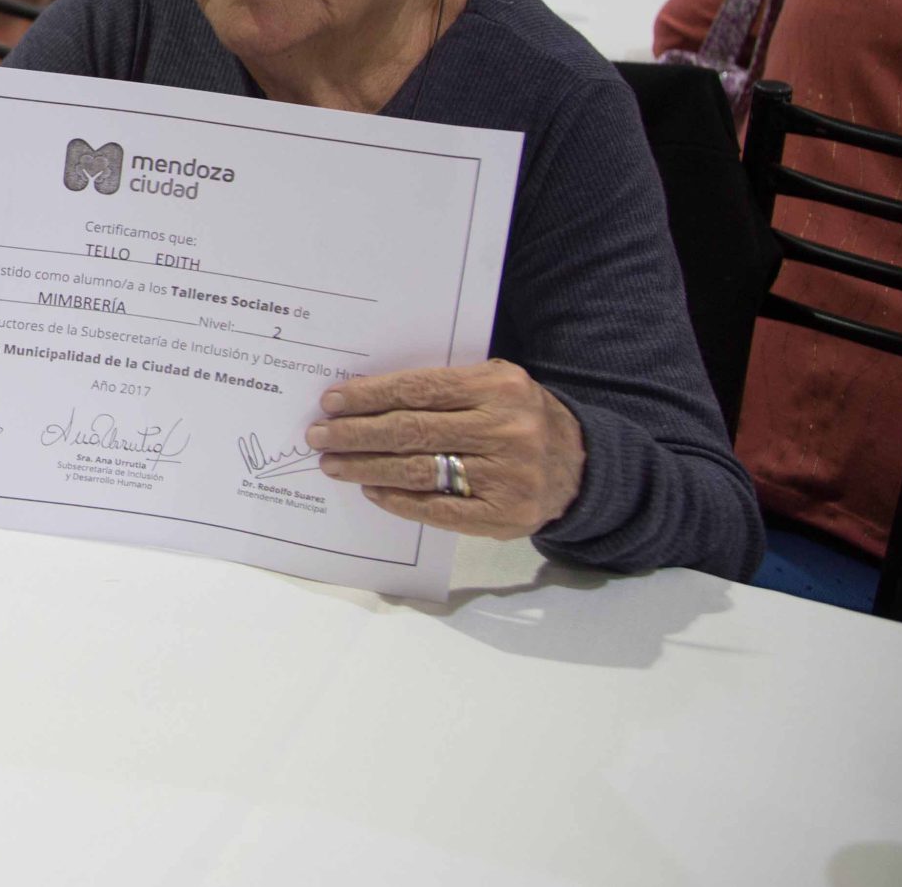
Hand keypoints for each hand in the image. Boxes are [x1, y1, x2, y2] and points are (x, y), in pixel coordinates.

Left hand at [305, 360, 583, 539]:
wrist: (582, 466)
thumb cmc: (520, 418)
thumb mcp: (495, 385)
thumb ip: (443, 387)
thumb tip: (366, 397)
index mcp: (498, 387)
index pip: (418, 390)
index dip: (369, 397)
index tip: (331, 402)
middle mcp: (505, 430)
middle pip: (411, 430)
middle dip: (356, 433)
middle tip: (319, 436)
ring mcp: (507, 476)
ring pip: (418, 470)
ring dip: (366, 467)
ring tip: (333, 464)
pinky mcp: (504, 516)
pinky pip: (438, 509)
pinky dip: (398, 499)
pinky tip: (371, 490)